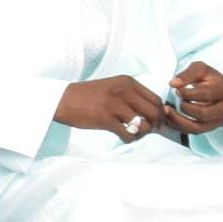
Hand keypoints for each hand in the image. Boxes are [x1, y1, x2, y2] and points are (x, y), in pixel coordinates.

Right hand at [55, 75, 175, 140]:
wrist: (61, 100)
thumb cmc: (87, 96)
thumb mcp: (112, 88)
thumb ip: (132, 96)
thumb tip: (154, 115)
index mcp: (127, 82)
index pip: (156, 99)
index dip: (161, 114)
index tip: (158, 124)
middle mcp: (124, 91)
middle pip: (154, 112)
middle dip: (155, 125)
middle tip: (148, 132)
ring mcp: (115, 105)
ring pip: (144, 125)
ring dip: (141, 134)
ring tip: (133, 134)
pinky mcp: (106, 119)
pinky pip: (128, 134)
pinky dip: (129, 139)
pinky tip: (122, 136)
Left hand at [169, 61, 222, 134]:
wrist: (219, 89)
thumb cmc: (209, 78)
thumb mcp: (200, 69)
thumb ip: (187, 74)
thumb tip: (173, 83)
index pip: (207, 95)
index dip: (188, 94)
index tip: (177, 90)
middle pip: (204, 113)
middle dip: (185, 107)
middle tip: (176, 99)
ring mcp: (220, 120)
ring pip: (198, 127)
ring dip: (178, 120)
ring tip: (167, 109)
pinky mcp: (212, 127)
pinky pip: (194, 132)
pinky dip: (178, 127)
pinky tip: (168, 118)